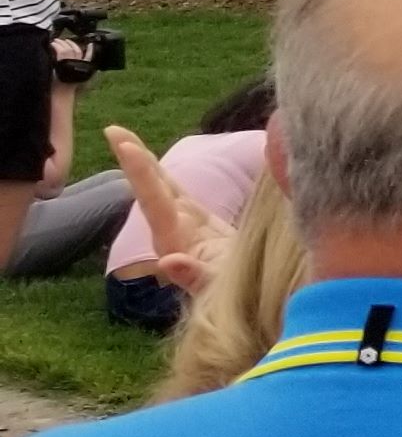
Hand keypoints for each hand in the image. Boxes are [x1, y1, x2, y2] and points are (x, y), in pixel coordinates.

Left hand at [104, 125, 230, 294]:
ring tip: (124, 139)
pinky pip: (178, 195)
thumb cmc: (237, 299)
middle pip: (152, 191)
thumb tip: (168, 260)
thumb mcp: (220, 290)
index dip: (143, 174)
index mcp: (177, 242)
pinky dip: (163, 177)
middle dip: (134, 162)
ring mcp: (185, 226)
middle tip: (113, 131)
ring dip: (144, 165)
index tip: (125, 147)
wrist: (252, 305)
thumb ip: (195, 276)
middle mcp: (175, 231)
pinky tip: (154, 165)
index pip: (156, 202)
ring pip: (162, 189)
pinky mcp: (199, 224)